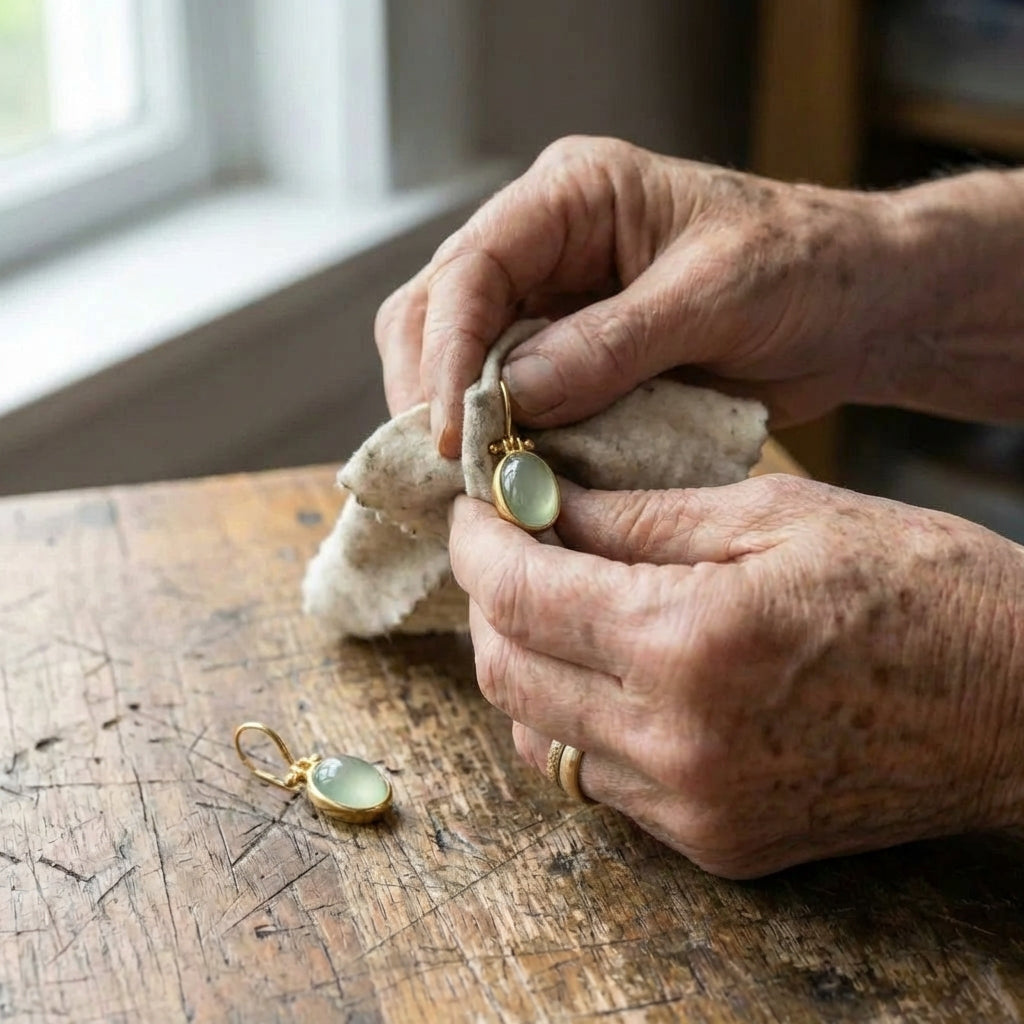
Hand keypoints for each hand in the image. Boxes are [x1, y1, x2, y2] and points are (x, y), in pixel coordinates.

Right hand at [376, 135, 904, 455]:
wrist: (854, 306)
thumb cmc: (803, 268)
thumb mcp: (715, 295)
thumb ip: (612, 344)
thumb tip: (512, 398)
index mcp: (572, 196)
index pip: (470, 268)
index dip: (447, 353)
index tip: (450, 432)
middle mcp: (544, 244)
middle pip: (437, 311)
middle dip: (432, 391)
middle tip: (448, 471)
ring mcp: (551, 303)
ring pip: (459, 360)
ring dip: (459, 423)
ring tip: (470, 484)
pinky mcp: (569, 358)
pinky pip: (510, 399)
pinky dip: (502, 441)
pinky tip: (506, 478)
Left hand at [448, 475, 1023, 877]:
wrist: (1022, 707)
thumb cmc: (918, 586)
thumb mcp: (775, 514)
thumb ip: (640, 517)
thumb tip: (544, 505)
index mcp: (689, 642)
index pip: (520, 593)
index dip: (477, 543)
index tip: (472, 511)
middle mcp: (676, 743)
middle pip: (506, 672)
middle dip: (487, 601)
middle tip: (508, 549)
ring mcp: (693, 808)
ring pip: (538, 737)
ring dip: (523, 663)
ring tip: (555, 606)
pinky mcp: (716, 845)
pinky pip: (599, 782)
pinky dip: (576, 722)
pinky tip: (608, 672)